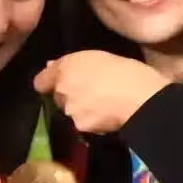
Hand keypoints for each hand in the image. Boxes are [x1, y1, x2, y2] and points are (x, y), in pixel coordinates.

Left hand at [33, 50, 170, 133]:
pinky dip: (91, 121)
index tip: (58, 83)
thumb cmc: (125, 70)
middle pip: (59, 96)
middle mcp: (62, 89)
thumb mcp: (99, 56)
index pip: (41, 81)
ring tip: (102, 104)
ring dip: (81, 109)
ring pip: (70, 111)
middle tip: (91, 91)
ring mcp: (70, 109)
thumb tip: (51, 65)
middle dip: (70, 95)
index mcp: (66, 67)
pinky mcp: (80, 126)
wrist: (141, 98)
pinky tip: (106, 116)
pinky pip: (82, 123)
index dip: (48, 82)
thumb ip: (72, 62)